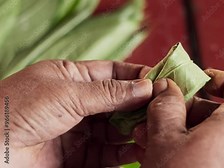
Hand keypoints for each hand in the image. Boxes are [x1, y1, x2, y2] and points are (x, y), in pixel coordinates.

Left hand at [0, 60, 152, 167]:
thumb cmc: (19, 109)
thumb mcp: (67, 93)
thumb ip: (109, 92)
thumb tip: (144, 87)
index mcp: (73, 78)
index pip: (113, 73)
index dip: (136, 76)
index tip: (159, 80)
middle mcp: (79, 103)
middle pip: (119, 102)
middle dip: (140, 105)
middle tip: (161, 108)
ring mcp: (81, 130)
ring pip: (117, 128)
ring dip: (136, 129)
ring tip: (153, 129)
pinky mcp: (80, 155)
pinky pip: (110, 152)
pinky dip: (126, 150)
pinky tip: (139, 146)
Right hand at [133, 69, 223, 167]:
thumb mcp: (164, 139)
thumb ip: (166, 106)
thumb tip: (167, 87)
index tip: (201, 79)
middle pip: (216, 112)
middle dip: (183, 108)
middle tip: (154, 111)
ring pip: (205, 134)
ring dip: (176, 128)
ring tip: (146, 133)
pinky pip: (204, 152)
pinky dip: (182, 146)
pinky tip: (155, 150)